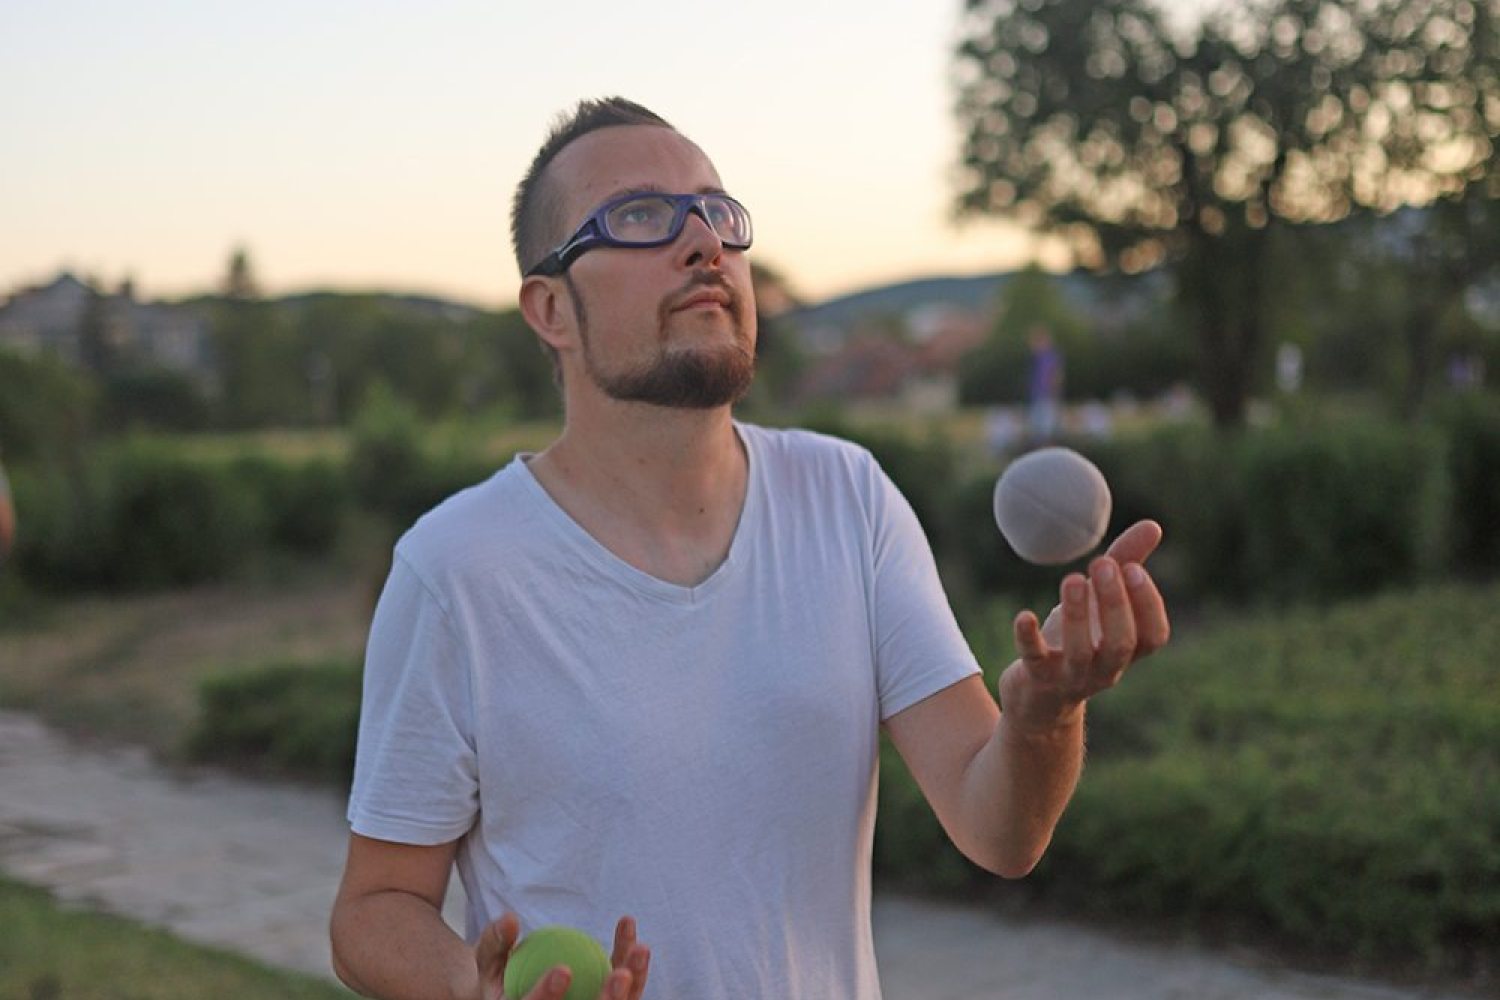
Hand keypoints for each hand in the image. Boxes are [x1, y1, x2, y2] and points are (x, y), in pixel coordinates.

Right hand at [474, 912, 650, 999]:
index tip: (564, 970)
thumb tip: (511, 920)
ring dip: (633, 985)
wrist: (515, 997)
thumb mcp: (488, 963)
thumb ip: (496, 943)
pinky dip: (632, 970)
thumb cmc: (501, 981)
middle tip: (621, 974)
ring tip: (641, 948)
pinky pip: (624, 996)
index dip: (546, 996)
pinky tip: (635, 940)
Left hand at [1000, 520, 1170, 732]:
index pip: (1153, 636)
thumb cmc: (1080, 637)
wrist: (1040, 695)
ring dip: (1076, 616)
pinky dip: (1029, 638)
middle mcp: (1106, 668)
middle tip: (1102, 564)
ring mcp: (1072, 677)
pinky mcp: (1037, 678)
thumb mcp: (1102, 601)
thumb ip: (1127, 563)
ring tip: (1071, 579)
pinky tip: (1024, 615)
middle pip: (1121, 644)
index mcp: (1128, 651)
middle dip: (1115, 604)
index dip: (1148, 605)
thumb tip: (1154, 525)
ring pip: (1081, 653)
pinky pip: (1034, 659)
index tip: (1133, 568)